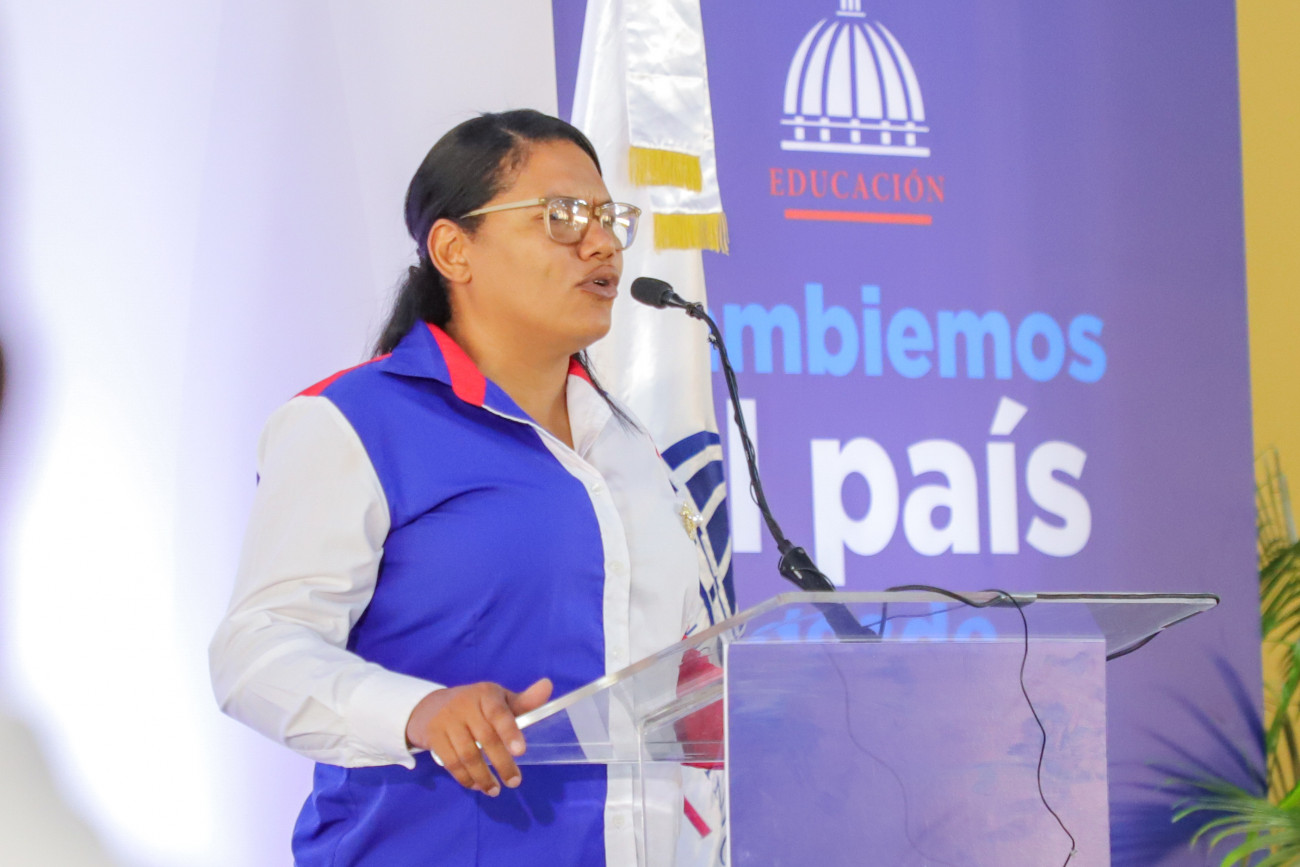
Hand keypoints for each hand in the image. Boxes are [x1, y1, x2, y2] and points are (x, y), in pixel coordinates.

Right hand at [405, 678, 552, 795]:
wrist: (431, 706)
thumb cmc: (476, 705)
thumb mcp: (499, 699)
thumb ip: (524, 701)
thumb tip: (548, 686)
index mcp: (486, 694)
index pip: (499, 713)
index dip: (510, 732)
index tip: (521, 752)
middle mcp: (465, 705)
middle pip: (486, 738)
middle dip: (502, 763)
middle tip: (514, 782)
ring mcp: (447, 721)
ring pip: (467, 754)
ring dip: (483, 776)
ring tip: (495, 790)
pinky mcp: (433, 737)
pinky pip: (451, 762)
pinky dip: (465, 778)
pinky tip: (476, 786)